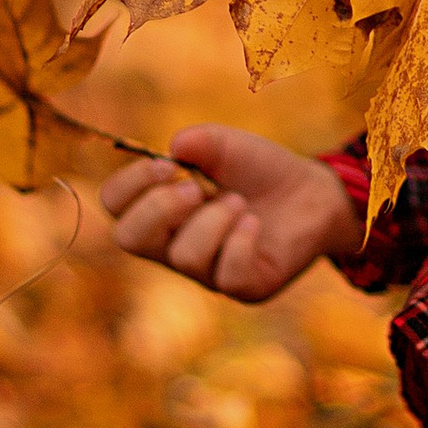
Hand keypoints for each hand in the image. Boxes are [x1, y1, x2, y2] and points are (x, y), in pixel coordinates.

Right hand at [99, 125, 361, 302]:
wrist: (312, 191)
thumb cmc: (258, 171)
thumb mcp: (227, 145)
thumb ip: (199, 141)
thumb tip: (175, 148)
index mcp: (159, 209)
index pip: (115, 205)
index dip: (131, 184)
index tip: (166, 163)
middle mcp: (173, 245)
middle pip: (129, 239)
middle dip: (159, 206)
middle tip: (195, 186)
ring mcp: (207, 271)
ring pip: (183, 256)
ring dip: (213, 219)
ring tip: (238, 202)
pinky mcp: (244, 286)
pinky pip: (227, 276)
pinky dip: (240, 242)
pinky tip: (254, 222)